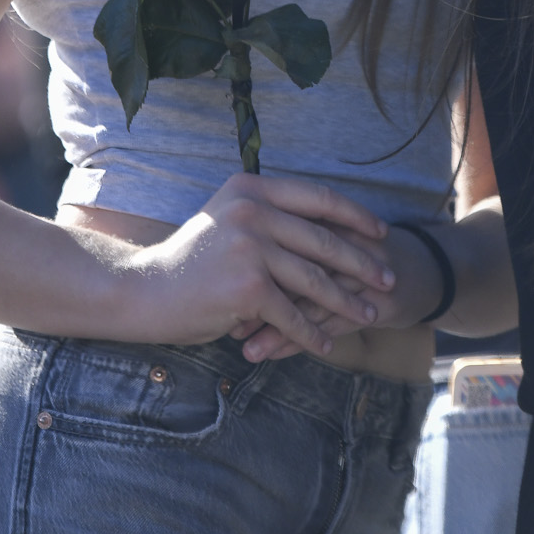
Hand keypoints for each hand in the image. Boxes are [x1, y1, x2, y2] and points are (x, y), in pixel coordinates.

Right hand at [112, 174, 396, 361]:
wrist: (145, 291)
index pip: (319, 198)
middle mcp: (253, 211)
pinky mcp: (248, 287)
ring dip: (346, 302)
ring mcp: (251, 248)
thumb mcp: (227, 219)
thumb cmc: (190, 262)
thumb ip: (267, 216)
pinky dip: (312, 334)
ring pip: (315, 280)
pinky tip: (327, 344)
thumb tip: (325, 229)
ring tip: (368, 315)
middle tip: (388, 279)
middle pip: (324, 240)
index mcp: (252, 188)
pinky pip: (292, 314)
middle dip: (361, 263)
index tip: (380, 233)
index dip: (355, 216)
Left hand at [239, 220, 452, 362]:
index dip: (249, 264)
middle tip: (227, 324)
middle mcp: (347, 242)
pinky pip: (333, 324)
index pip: (284, 238)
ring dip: (276, 328)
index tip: (217, 288)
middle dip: (258, 301)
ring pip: (311, 302)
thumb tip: (235, 252)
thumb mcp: (332, 235)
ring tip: (247, 348)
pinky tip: (277, 354)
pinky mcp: (379, 302)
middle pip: (294, 270)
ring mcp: (365, 273)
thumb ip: (295, 236)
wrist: (426, 270)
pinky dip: (303, 339)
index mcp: (330, 218)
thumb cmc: (366, 253)